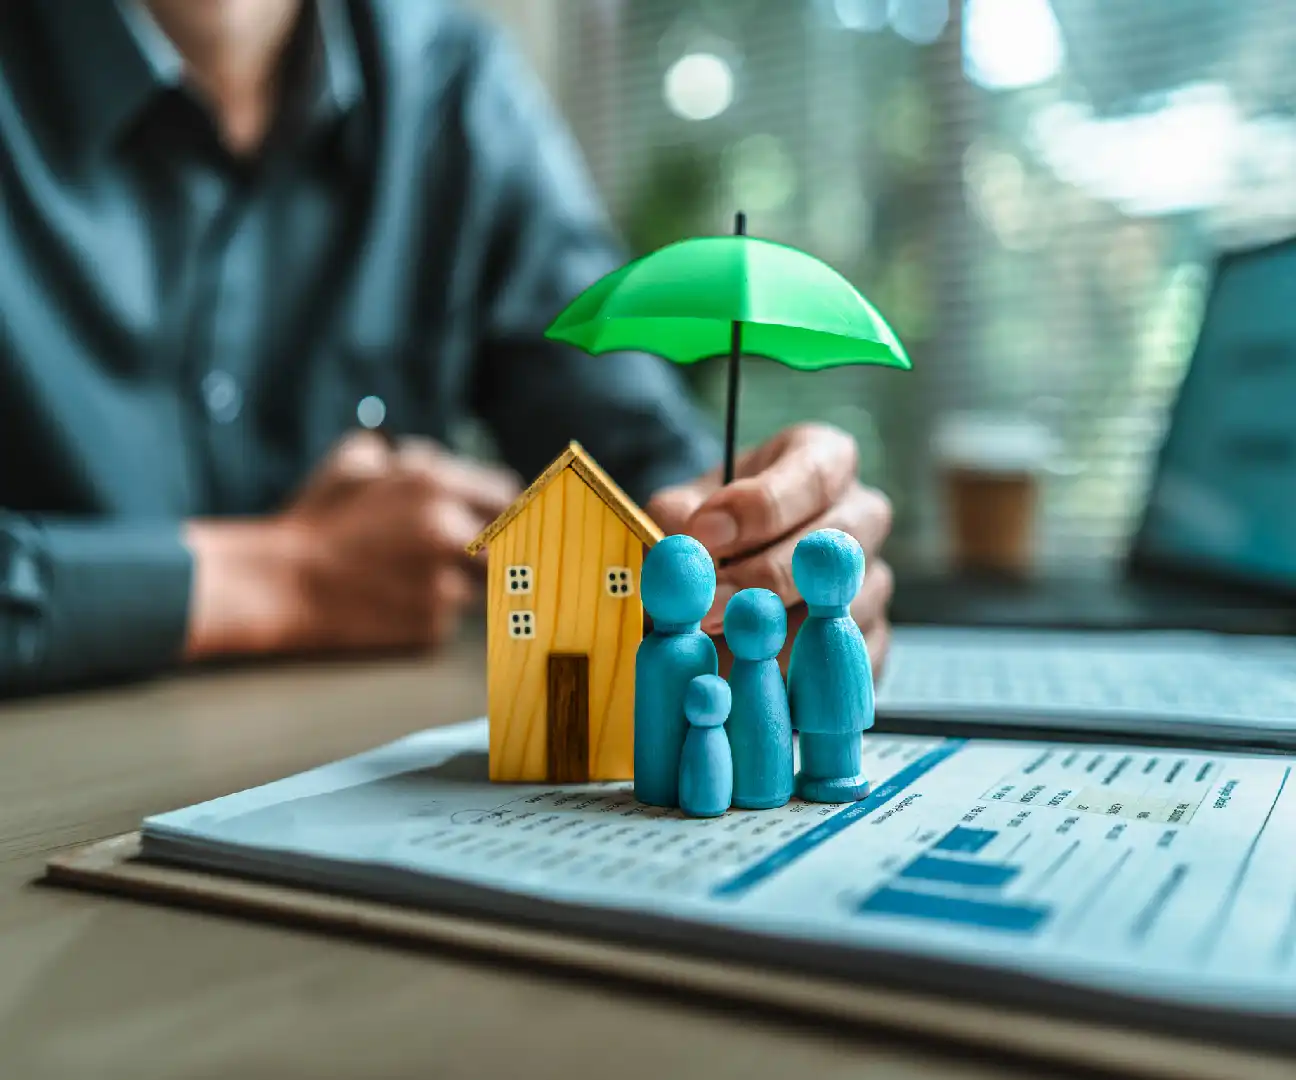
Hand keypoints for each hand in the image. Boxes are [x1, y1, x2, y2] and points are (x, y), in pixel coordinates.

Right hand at [185, 432, 520, 657]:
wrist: (280, 583)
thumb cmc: (316, 520)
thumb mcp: (356, 460)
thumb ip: (410, 453)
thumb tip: (443, 458)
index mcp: (434, 485)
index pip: (506, 494)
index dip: (499, 506)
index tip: (492, 518)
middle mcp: (448, 533)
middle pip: (508, 542)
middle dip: (492, 547)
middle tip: (469, 553)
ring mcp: (443, 583)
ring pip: (481, 584)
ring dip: (459, 581)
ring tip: (411, 577)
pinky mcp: (433, 627)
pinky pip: (451, 617)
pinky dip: (432, 612)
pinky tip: (394, 603)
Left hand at [645, 423, 893, 673]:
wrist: (722, 572)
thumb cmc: (710, 526)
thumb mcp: (685, 506)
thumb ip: (677, 517)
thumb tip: (684, 546)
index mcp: (823, 460)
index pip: (815, 474)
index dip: (761, 506)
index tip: (706, 533)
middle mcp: (861, 515)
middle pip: (836, 547)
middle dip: (766, 578)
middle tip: (709, 605)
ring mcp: (873, 579)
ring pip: (846, 609)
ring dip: (782, 633)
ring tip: (722, 647)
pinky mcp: (872, 638)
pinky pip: (850, 661)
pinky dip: (804, 674)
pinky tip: (756, 680)